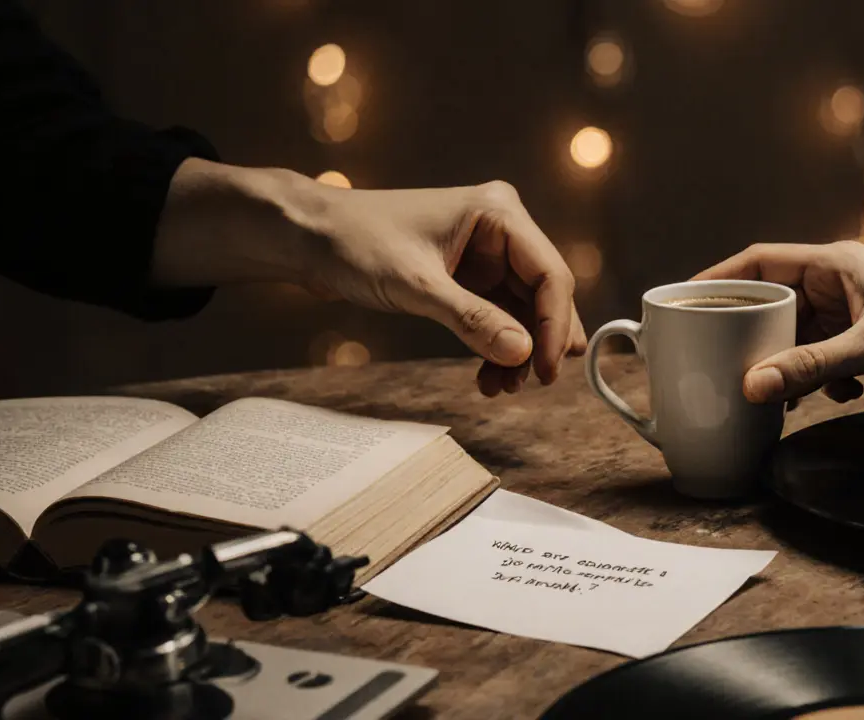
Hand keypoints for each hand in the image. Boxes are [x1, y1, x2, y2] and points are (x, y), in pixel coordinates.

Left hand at [298, 180, 586, 395]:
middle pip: (543, 294)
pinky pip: (497, 316)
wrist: (308, 237)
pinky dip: (495, 346)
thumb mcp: (415, 284)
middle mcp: (500, 230)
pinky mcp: (468, 276)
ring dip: (516, 351)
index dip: (554, 325)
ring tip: (501, 388)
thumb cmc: (355, 242)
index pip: (549, 273)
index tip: (547, 370)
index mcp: (498, 213)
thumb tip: (523, 353)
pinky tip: (488, 376)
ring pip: (522, 311)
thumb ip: (472, 319)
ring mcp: (486, 254)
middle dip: (536, 342)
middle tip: (530, 385)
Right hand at [693, 241, 863, 403]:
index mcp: (835, 265)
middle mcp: (841, 284)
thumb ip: (811, 367)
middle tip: (718, 361)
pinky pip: (825, 358)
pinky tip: (828, 399)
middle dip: (749, 334)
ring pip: (799, 336)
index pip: (759, 262)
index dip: (718, 280)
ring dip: (785, 363)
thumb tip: (752, 385)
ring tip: (770, 392)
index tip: (684, 301)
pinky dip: (818, 380)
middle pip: (773, 302)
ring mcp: (856, 313)